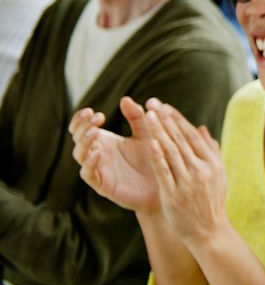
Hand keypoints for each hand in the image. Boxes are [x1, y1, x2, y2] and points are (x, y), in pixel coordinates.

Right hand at [69, 96, 159, 211]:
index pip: (82, 127)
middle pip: (77, 138)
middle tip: (96, 118)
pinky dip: (89, 163)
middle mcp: (98, 154)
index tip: (93, 111)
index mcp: (106, 141)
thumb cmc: (155, 158)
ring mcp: (99, 170)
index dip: (81, 118)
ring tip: (95, 132)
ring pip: (80, 155)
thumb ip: (137, 117)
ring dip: (84, 142)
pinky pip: (89, 174)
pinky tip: (97, 152)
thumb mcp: (147, 134)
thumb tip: (125, 99)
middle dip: (83, 126)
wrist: (166, 185)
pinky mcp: (103, 185)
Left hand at [144, 98, 229, 245]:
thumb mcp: (217, 175)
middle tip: (152, 103)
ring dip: (159, 132)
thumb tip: (202, 129)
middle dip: (165, 120)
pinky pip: (165, 172)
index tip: (163, 105)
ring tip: (148, 116)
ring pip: (172, 152)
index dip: (176, 119)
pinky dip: (158, 156)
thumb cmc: (211, 202)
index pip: (191, 135)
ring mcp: (188, 182)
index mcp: (212, 163)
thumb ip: (210, 151)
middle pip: (180, 140)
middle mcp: (202, 170)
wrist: (209, 232)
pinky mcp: (175, 195)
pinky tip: (149, 143)